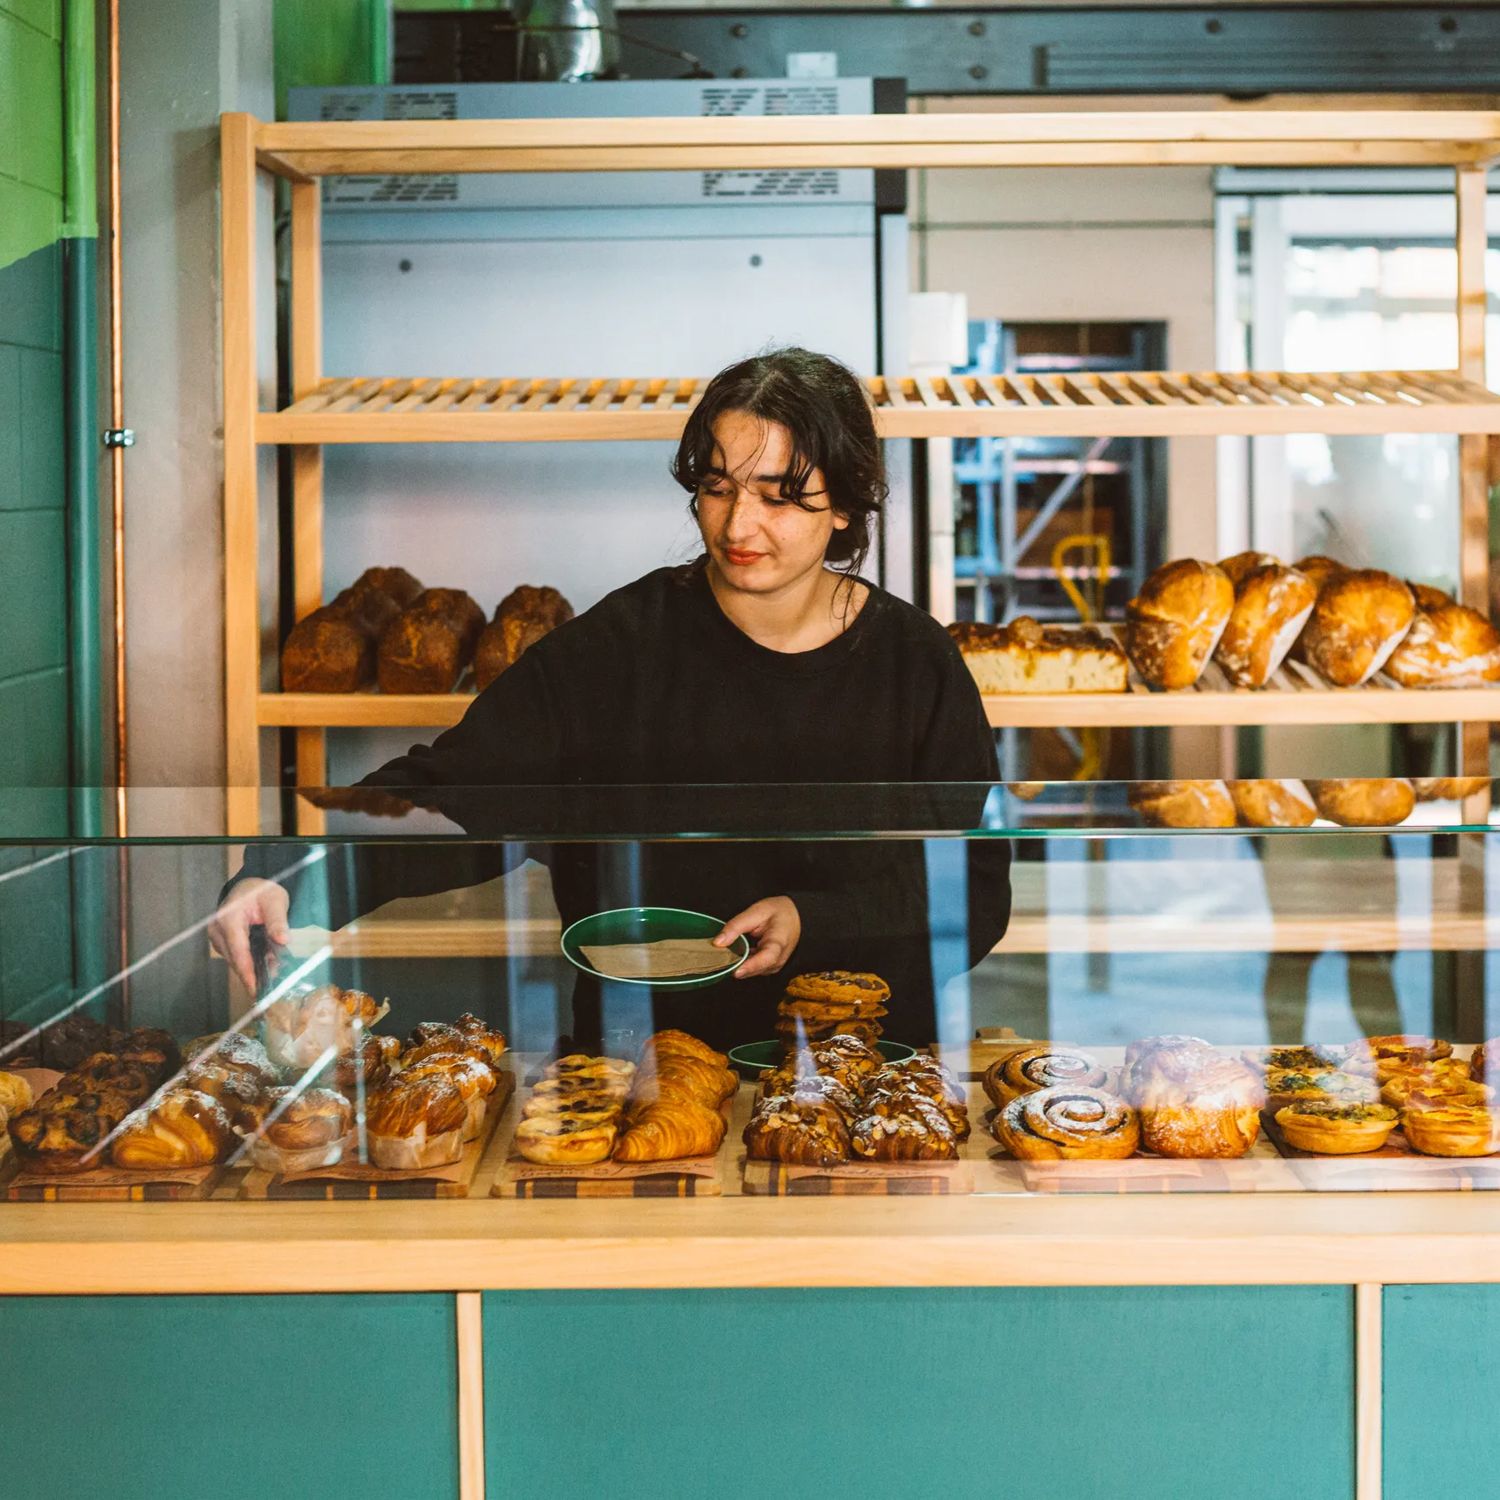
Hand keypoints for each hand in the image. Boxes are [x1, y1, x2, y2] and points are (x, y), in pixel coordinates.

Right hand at [207, 878, 290, 994]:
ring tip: (270, 977)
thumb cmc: (262, 891)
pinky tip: (263, 966)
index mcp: (228, 917)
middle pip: (234, 959)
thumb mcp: (275, 901)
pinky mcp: (220, 941)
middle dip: (252, 974)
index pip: (238, 950)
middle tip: (270, 987)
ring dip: (251, 969)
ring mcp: (216, 935)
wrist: (250, 886)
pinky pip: (234, 956)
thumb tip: (283, 940)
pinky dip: (248, 962)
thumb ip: (278, 921)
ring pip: (234, 960)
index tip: (255, 988)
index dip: (247, 971)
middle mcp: (217, 928)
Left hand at [714, 896, 800, 980]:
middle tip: (718, 957)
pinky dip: (742, 963)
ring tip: (725, 953)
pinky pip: (752, 969)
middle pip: (754, 969)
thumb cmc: (780, 912)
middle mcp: (778, 959)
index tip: (736, 971)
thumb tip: (718, 942)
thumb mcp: (757, 911)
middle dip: (736, 965)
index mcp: (779, 943)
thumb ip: (737, 926)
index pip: (766, 958)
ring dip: (738, 964)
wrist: (796, 917)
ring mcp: (773, 965)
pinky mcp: (768, 967)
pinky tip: (734, 954)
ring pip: (751, 972)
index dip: (750, 966)